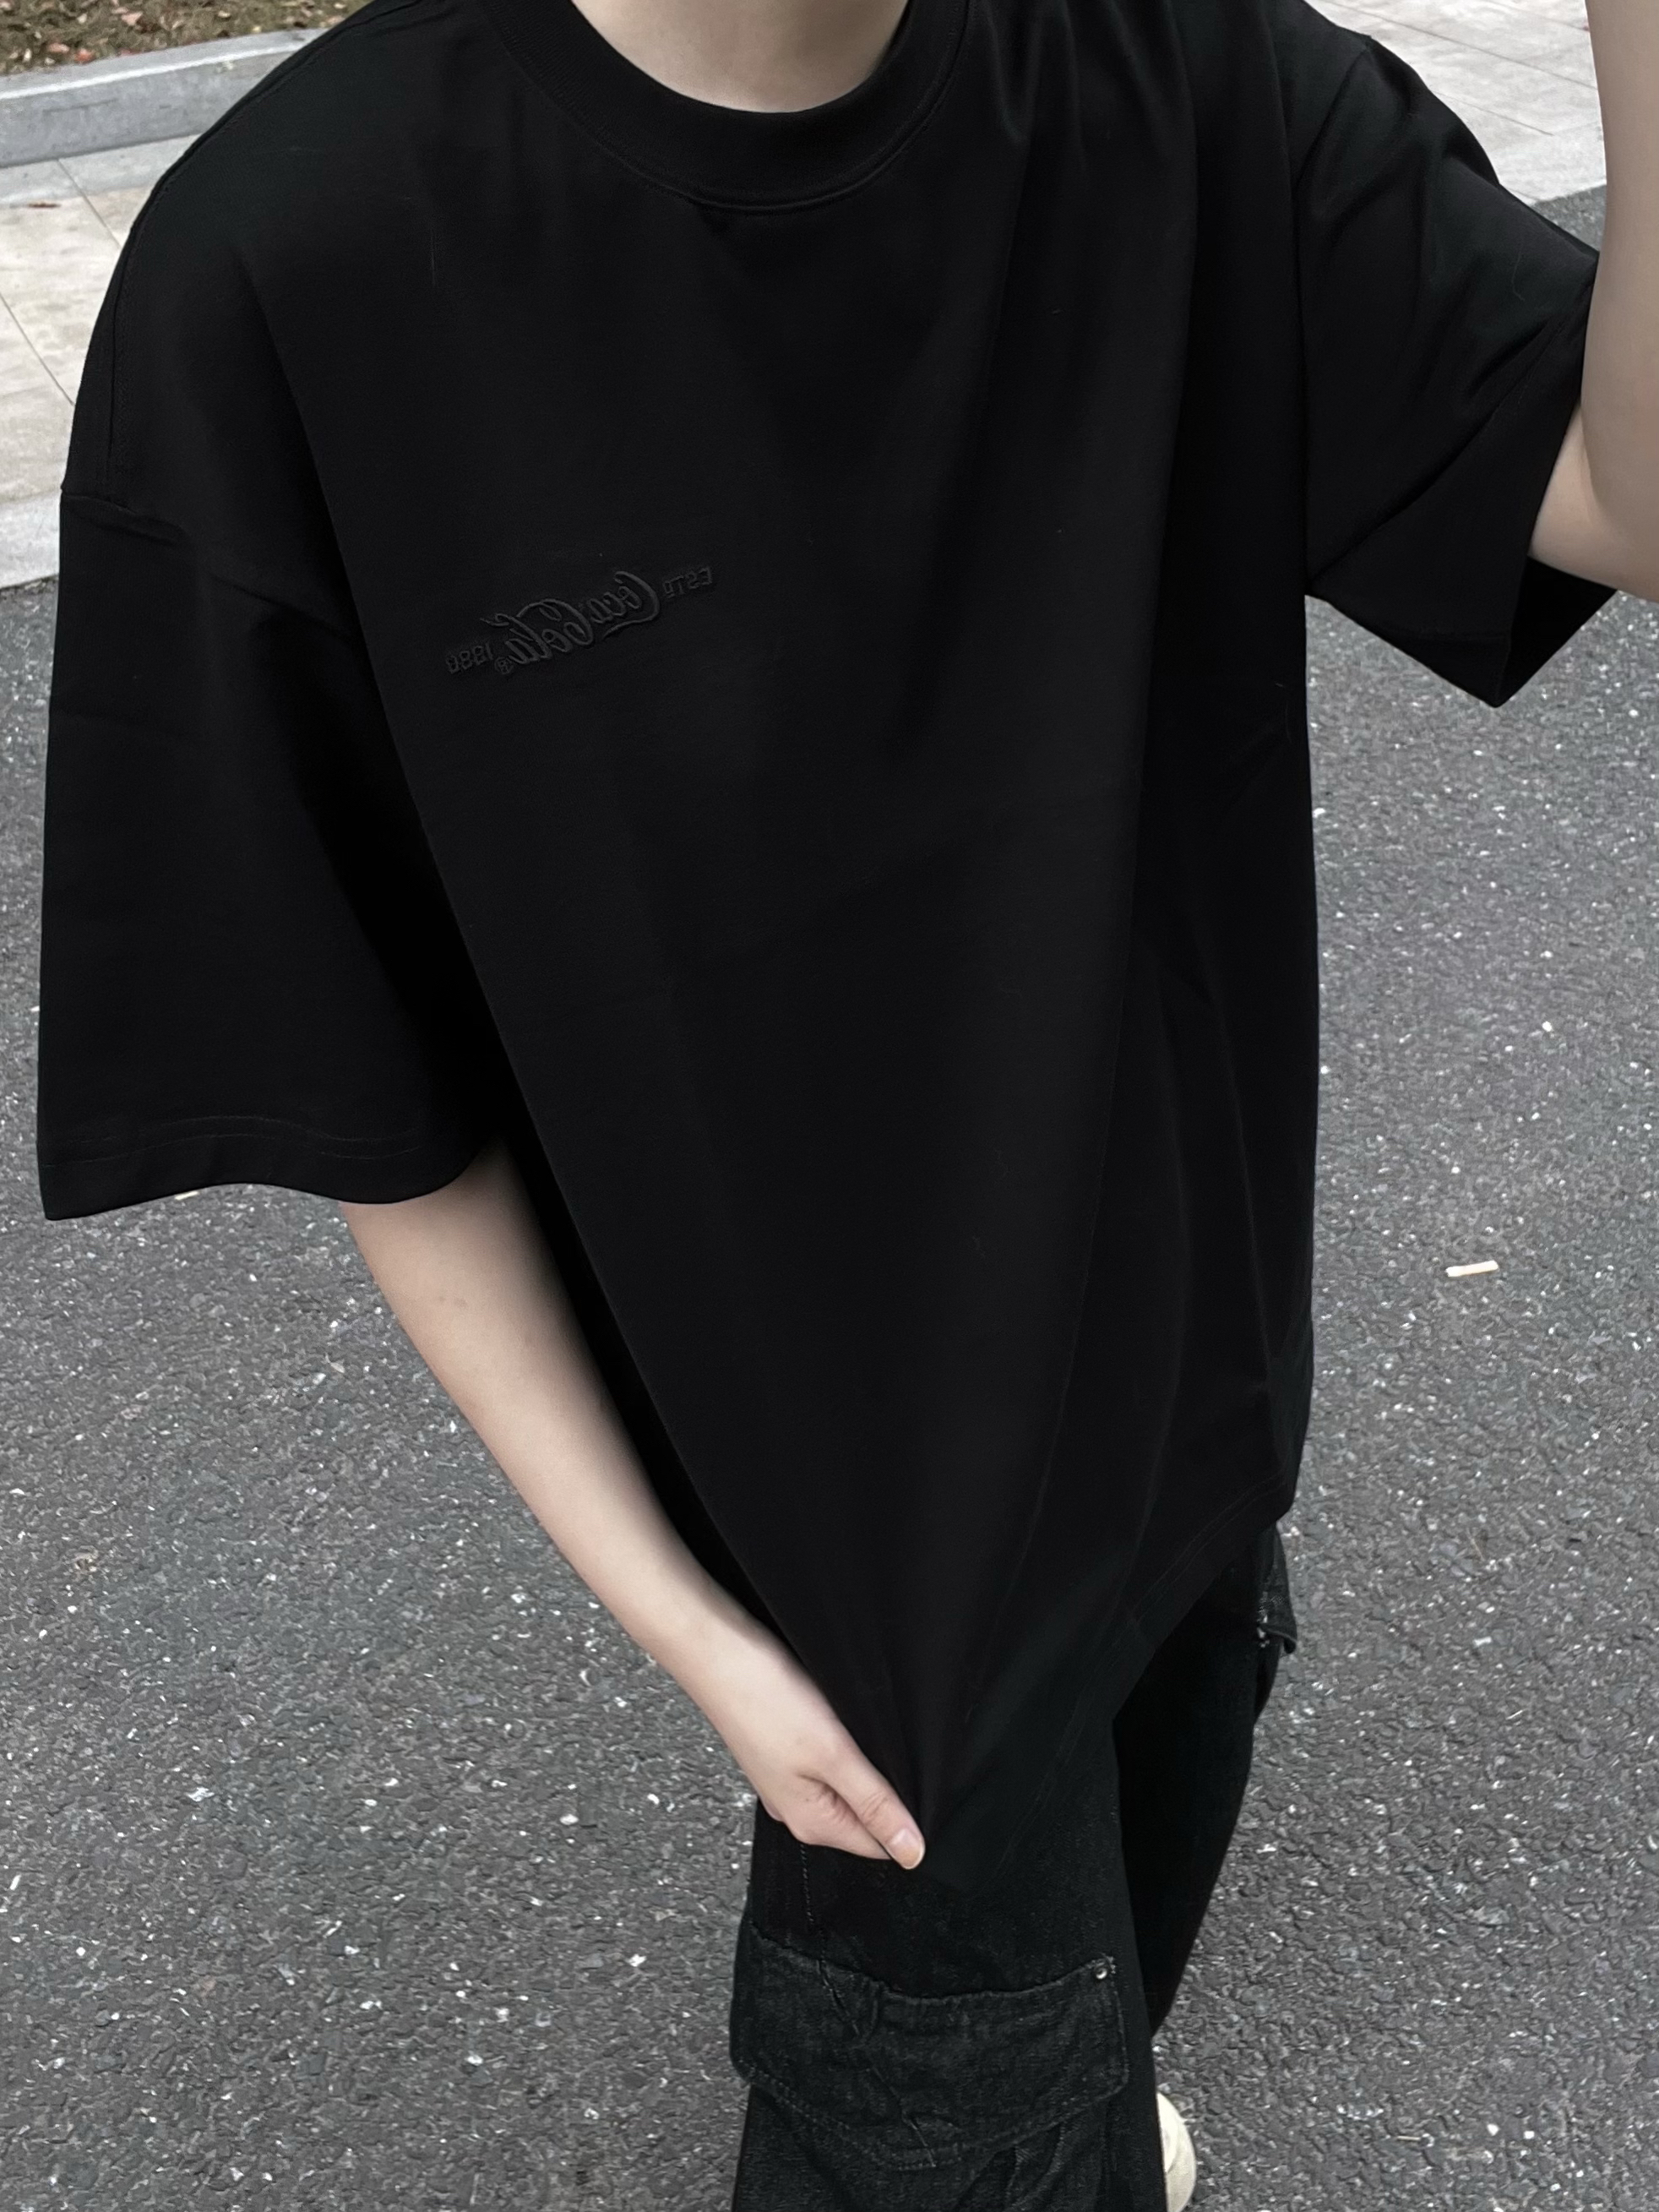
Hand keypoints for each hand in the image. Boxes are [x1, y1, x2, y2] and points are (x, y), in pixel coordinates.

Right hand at [670, 1605, 925, 1868]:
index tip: (914, 1778)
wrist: (717, 1651)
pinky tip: (836, 1718)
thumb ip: (875, 1804)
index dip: (907, 1817)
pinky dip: (841, 1743)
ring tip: (857, 1727)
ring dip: (863, 1761)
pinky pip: (827, 1761)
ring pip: (847, 1785)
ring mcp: (787, 1779)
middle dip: (885, 1786)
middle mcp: (797, 1808)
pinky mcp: (782, 1750)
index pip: (880, 1845)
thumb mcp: (834, 1755)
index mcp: (812, 1823)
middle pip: (863, 1815)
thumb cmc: (765, 1699)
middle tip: (883, 1744)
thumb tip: (911, 1853)